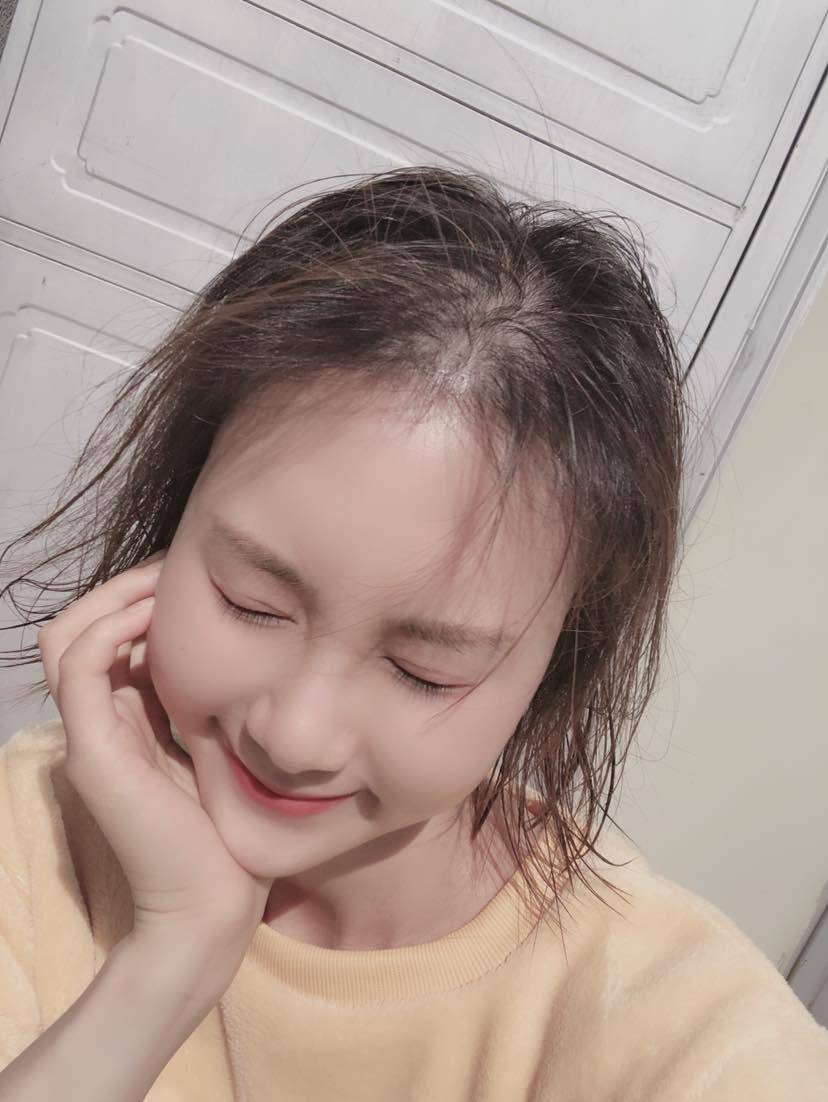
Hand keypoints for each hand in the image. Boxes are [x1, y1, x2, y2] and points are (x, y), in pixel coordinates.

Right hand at [37, 553, 273, 963]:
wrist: (213, 905)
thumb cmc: (229, 831)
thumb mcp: (221, 744)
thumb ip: (210, 700)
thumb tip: (243, 643)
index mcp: (126, 719)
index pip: (109, 633)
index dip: (145, 597)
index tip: (199, 578)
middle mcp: (99, 721)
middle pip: (80, 625)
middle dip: (128, 585)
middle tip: (182, 568)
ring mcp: (89, 734)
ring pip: (68, 634)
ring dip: (117, 595)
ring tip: (168, 582)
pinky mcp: (93, 748)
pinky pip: (81, 664)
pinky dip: (112, 627)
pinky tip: (158, 616)